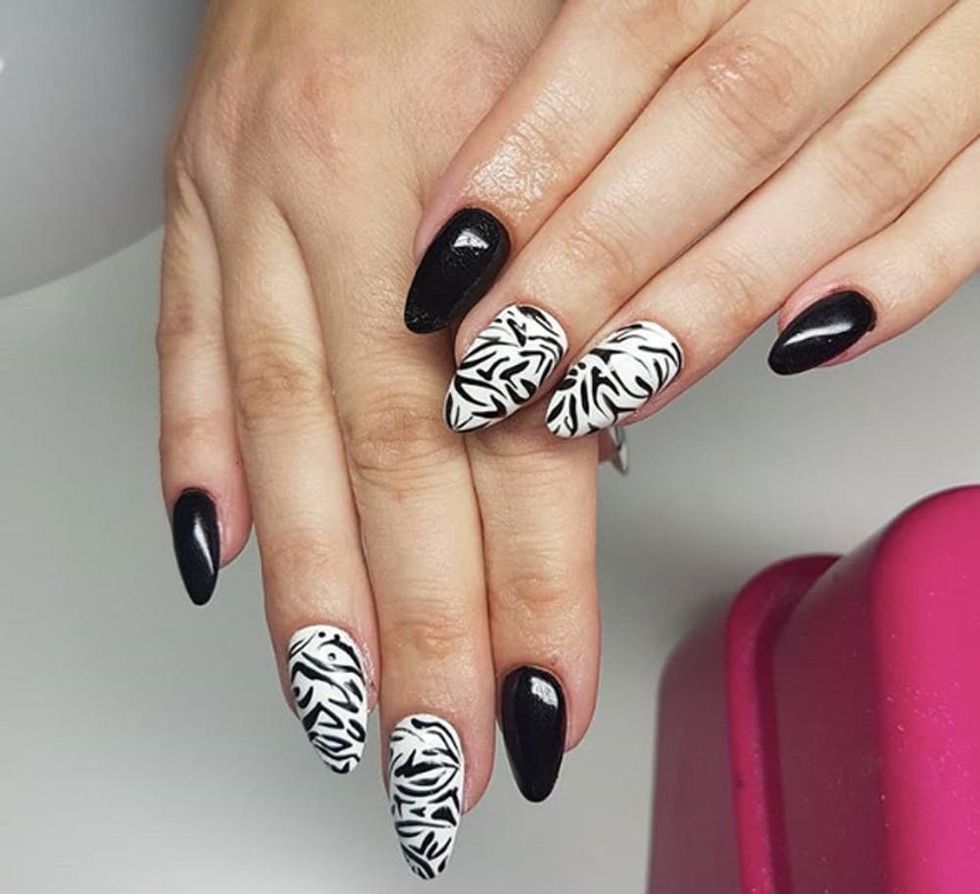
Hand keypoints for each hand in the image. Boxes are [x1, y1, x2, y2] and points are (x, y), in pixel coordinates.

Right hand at [157, 0, 616, 878]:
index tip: (542, 703)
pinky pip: (184, 350)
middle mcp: (334, 208)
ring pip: (279, 435)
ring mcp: (246, 208)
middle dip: (416, 634)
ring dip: (307, 589)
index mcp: (453, 186)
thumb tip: (588, 444)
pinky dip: (198, 464)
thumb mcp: (591, 98)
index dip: (528, 588)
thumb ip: (587, 284)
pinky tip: (217, 559)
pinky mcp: (196, 200)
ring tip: (338, 707)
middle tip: (435, 763)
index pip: (505, 441)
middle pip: (384, 468)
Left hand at [406, 0, 979, 435]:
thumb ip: (634, 25)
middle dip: (603, 255)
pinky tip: (798, 347)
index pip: (634, 24)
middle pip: (727, 115)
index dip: (536, 152)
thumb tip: (501, 183)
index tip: (454, 262)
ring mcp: (974, 32)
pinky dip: (898, 280)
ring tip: (613, 385)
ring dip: (717, 295)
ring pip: (849, 171)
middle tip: (512, 358)